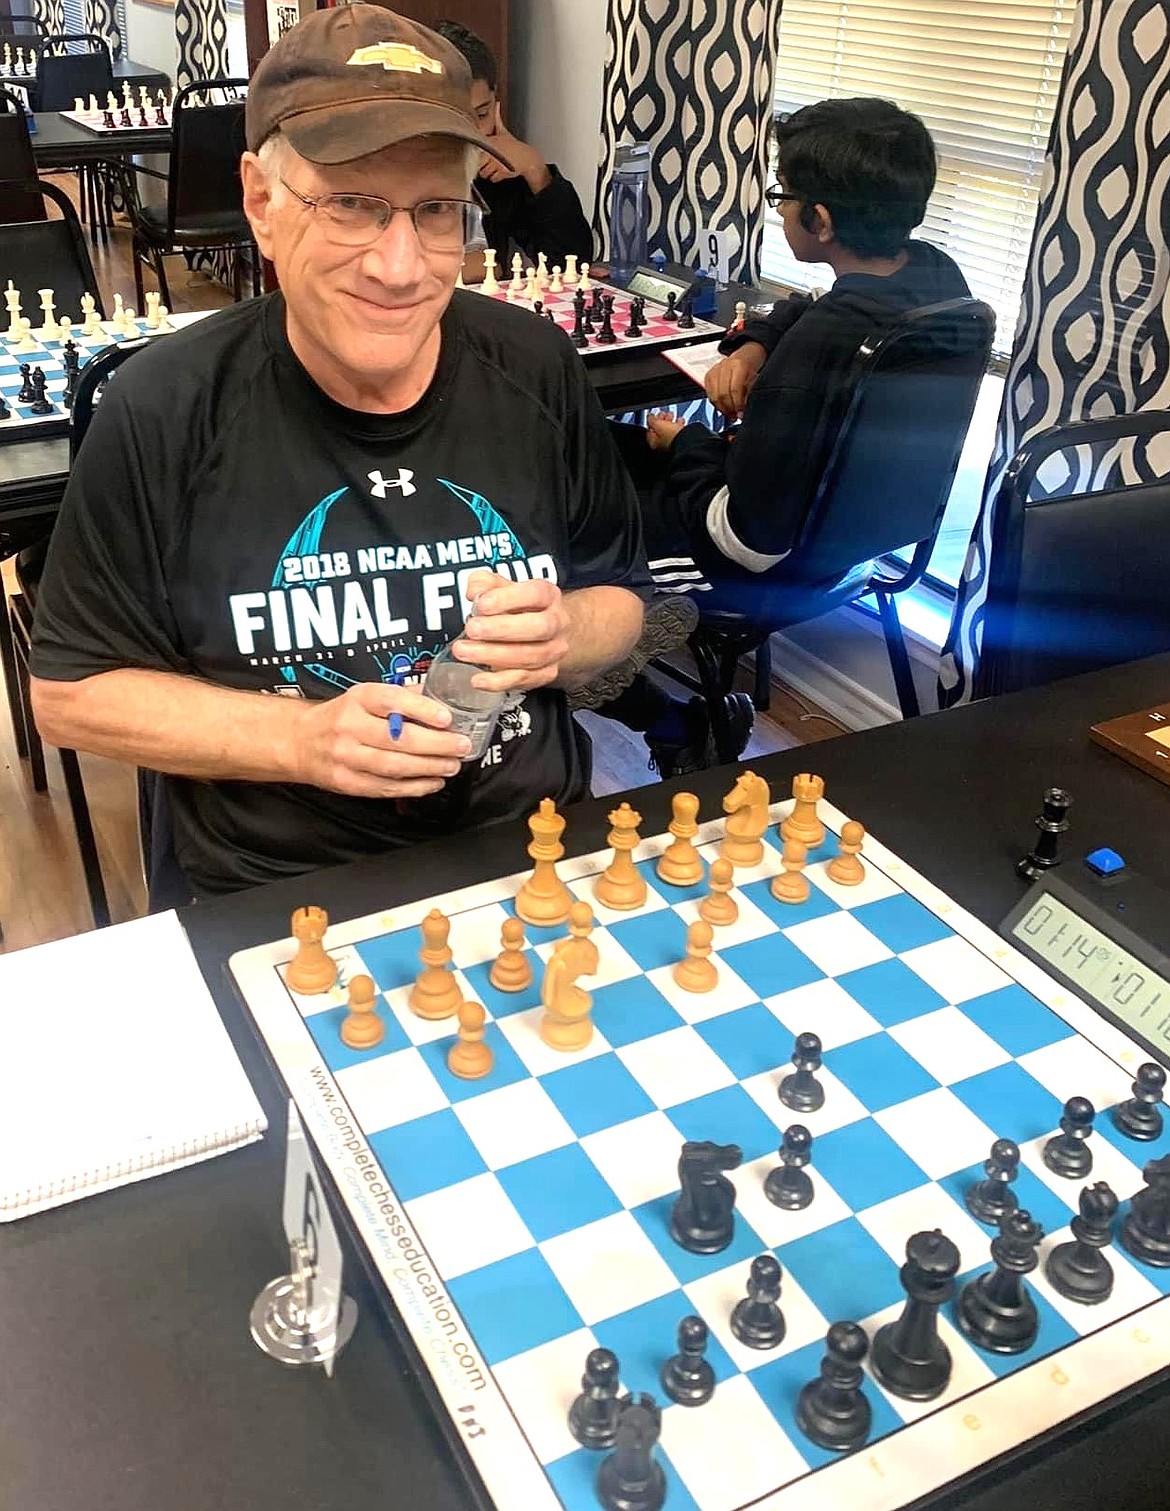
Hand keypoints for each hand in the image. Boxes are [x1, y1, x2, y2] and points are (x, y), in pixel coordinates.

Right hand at [292, 681, 470, 798]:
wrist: (299, 741)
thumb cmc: (341, 716)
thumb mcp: (365, 696)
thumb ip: (402, 697)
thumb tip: (442, 698)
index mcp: (358, 699)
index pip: (391, 701)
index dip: (421, 709)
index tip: (447, 717)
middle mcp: (349, 726)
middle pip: (398, 738)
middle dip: (436, 744)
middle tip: (461, 746)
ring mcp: (347, 757)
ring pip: (394, 766)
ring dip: (429, 768)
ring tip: (452, 765)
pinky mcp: (347, 782)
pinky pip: (386, 788)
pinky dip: (414, 787)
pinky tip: (434, 782)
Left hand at [452, 569, 569, 692]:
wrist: (543, 632)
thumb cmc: (518, 608)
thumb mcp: (501, 587)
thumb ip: (485, 583)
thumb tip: (474, 592)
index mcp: (548, 596)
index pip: (535, 594)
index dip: (507, 599)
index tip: (481, 604)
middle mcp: (556, 623)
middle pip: (538, 627)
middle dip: (501, 630)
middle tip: (472, 630)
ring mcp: (554, 650)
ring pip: (530, 657)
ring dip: (493, 655)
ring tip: (464, 651)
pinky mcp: (547, 673)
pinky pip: (524, 680)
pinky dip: (498, 682)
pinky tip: (478, 679)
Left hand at [477, 103, 551, 193]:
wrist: (528, 159)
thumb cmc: (515, 147)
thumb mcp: (505, 131)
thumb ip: (497, 118)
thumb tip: (496, 103)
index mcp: (492, 140)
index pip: (476, 148)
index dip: (477, 153)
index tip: (482, 154)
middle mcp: (493, 151)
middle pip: (478, 163)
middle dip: (482, 165)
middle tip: (489, 163)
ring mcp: (497, 162)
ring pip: (484, 172)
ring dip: (488, 172)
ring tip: (495, 167)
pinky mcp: (502, 172)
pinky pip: (492, 178)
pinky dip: (495, 177)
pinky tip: (500, 172)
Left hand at [646, 410, 686, 450]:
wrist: (686, 441)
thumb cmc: (670, 436)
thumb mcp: (657, 424)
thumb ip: (651, 420)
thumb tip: (650, 416)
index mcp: (653, 443)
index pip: (650, 431)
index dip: (652, 421)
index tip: (654, 415)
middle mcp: (662, 446)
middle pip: (660, 431)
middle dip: (662, 420)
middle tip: (663, 414)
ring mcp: (672, 445)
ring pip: (670, 431)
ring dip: (670, 421)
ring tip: (672, 415)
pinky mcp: (682, 442)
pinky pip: (679, 432)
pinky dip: (679, 425)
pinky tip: (680, 421)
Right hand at [704, 342, 767, 419]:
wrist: (747, 355)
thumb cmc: (753, 367)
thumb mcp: (757, 379)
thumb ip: (750, 393)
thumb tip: (743, 409)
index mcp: (739, 365)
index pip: (734, 389)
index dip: (737, 404)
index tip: (741, 414)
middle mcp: (725, 366)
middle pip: (721, 393)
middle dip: (728, 408)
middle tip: (734, 416)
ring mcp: (715, 369)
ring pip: (713, 394)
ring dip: (720, 407)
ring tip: (728, 414)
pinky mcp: (709, 374)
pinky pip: (708, 392)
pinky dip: (715, 402)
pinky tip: (722, 407)